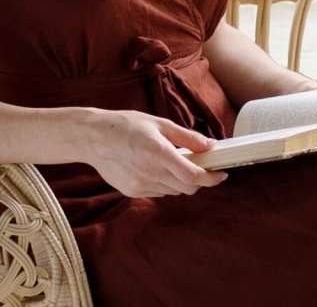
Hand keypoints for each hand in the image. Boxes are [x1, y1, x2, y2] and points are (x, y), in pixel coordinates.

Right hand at [86, 109, 227, 197]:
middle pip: (186, 188)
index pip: (192, 176)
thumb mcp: (160, 124)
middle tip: (204, 166)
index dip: (211, 178)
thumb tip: (210, 145)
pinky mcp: (131, 192)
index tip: (222, 174)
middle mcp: (150, 173)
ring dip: (182, 181)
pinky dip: (166, 183)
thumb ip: (187, 137)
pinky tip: (159, 168)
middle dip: (199, 180)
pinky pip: (158, 192)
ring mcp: (140, 186)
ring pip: (173, 191)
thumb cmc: (128, 125)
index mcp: (159, 153)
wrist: (94, 138)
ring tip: (178, 163)